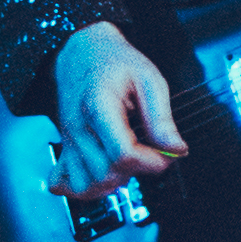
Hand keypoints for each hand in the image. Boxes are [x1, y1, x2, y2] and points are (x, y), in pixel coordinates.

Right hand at [49, 21, 182, 202]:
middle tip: (151, 153)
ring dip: (112, 183)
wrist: (81, 52)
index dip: (153, 161)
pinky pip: (64, 184)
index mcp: (98, 108)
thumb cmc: (115, 63)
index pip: (124, 155)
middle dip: (136, 172)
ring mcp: (69, 141)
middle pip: (106, 174)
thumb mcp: (149, 79)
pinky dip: (83, 189)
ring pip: (85, 186)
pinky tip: (102, 176)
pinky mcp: (65, 149)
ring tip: (128, 163)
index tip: (167, 152)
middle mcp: (78, 129)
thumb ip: (161, 118)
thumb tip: (176, 149)